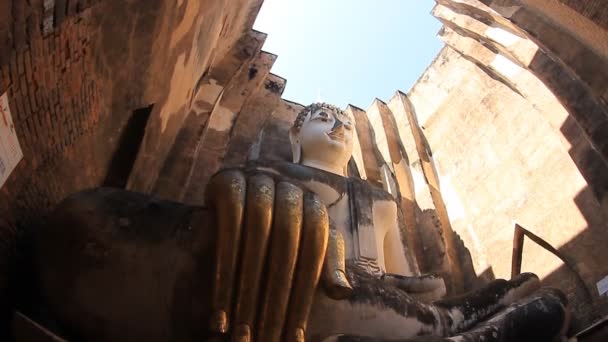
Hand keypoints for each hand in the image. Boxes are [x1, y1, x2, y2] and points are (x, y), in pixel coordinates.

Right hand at [205, 168, 348, 341]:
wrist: (240, 192)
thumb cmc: (279, 231)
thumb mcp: (307, 248)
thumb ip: (326, 265)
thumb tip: (342, 291)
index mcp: (315, 208)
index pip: (314, 253)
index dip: (304, 296)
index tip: (293, 336)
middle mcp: (291, 191)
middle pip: (286, 246)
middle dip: (274, 297)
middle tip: (263, 338)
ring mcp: (260, 182)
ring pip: (256, 237)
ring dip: (246, 287)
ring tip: (238, 330)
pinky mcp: (229, 180)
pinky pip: (229, 225)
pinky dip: (224, 266)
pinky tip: (219, 300)